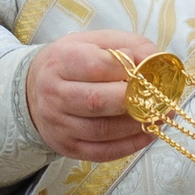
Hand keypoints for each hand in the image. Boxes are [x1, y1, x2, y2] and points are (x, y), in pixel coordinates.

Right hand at [26, 30, 159, 161]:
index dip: (127, 69)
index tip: (149, 71)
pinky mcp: (66, 146)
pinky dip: (129, 145)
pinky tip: (147, 133)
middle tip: (160, 98)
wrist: (34, 90)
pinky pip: (101, 152)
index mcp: (61, 61)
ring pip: (102, 130)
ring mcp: (58, 124)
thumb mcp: (96, 42)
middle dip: (134, 101)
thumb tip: (156, 61)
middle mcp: (54, 93)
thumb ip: (129, 45)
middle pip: (97, 101)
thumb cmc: (73, 62)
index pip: (95, 66)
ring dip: (137, 125)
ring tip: (160, 115)